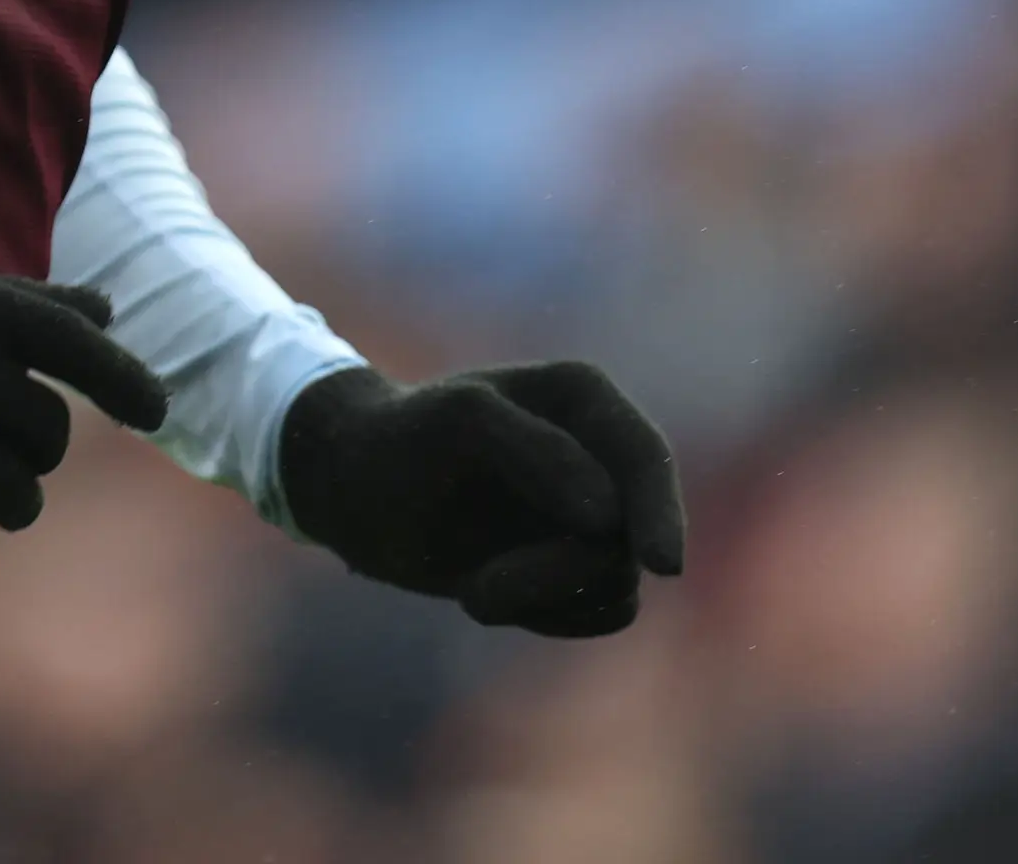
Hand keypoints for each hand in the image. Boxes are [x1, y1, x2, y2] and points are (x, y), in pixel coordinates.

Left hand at [278, 361, 685, 635]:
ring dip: (541, 599)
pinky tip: (489, 593)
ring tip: (470, 589)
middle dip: (557, 574)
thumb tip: (609, 518)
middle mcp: (601, 457)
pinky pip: (599, 613)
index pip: (643, 457)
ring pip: (618, 583)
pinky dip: (547, 616)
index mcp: (583, 400)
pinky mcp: (577, 568)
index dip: (661, 511)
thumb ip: (539, 454)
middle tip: (476, 597)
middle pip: (630, 536)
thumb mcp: (460, 424)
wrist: (355, 492)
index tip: (662, 566)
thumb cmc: (403, 440)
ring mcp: (594, 516)